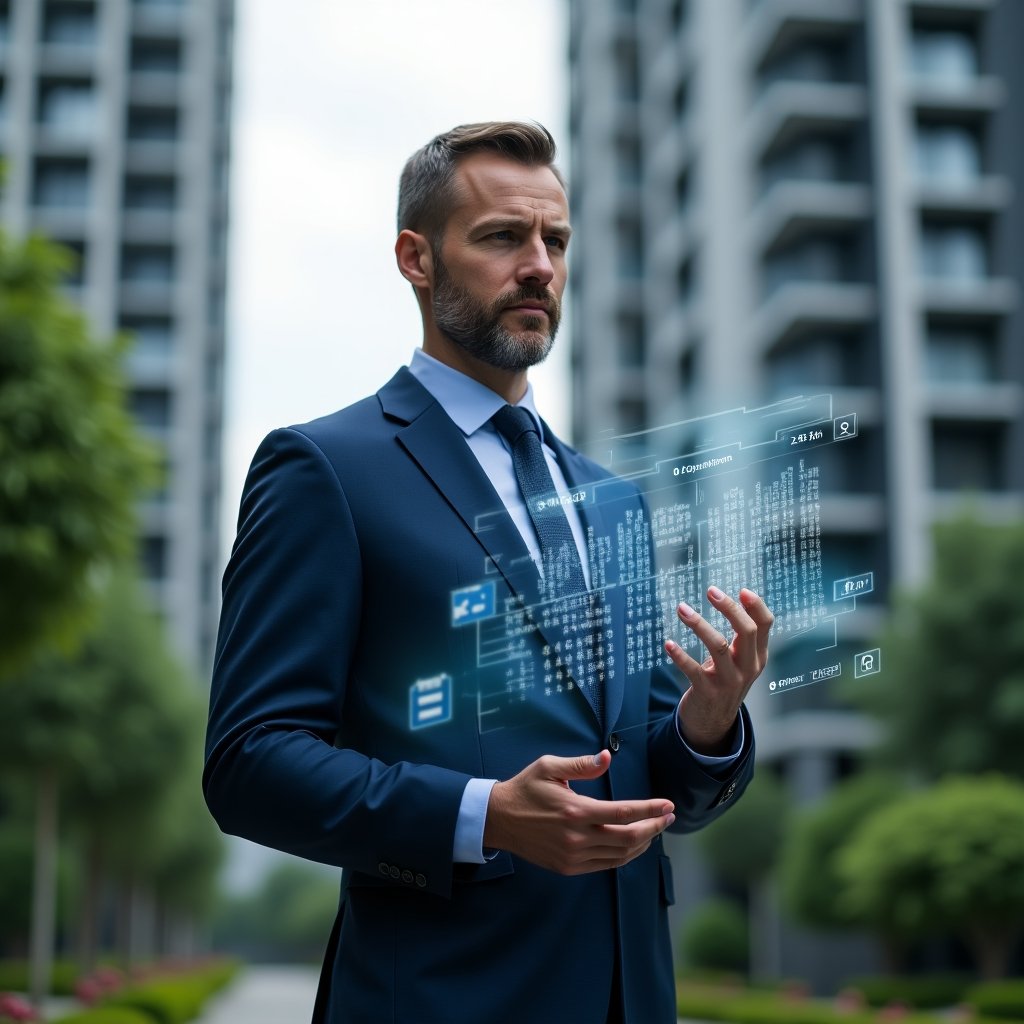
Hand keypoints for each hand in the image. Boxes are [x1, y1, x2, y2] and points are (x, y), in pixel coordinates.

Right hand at [483, 751, 674, 874]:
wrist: (499, 820)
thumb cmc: (525, 789)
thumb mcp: (548, 767)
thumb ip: (580, 764)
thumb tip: (607, 757)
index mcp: (575, 811)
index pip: (624, 813)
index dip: (650, 810)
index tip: (668, 805)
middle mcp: (577, 837)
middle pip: (628, 838)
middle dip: (654, 827)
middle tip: (668, 817)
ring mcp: (573, 856)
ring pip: (620, 855)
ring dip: (643, 843)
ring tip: (655, 828)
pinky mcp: (568, 867)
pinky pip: (606, 864)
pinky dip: (625, 855)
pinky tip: (633, 844)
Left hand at [666, 586, 772, 754]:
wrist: (713, 723)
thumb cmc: (724, 680)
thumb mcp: (740, 660)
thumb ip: (741, 638)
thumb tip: (732, 600)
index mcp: (758, 656)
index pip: (765, 625)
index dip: (756, 605)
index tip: (741, 589)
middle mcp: (748, 668)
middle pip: (746, 631)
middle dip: (729, 608)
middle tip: (711, 590)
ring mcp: (729, 681)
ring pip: (718, 646)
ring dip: (698, 624)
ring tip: (681, 609)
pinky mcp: (708, 692)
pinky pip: (693, 670)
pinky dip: (680, 655)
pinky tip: (668, 643)